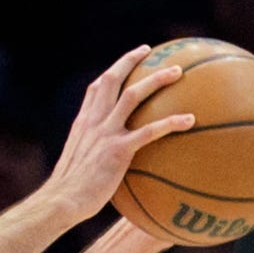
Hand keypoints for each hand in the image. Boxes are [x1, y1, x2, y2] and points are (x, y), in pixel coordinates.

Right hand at [45, 45, 194, 228]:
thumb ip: (93, 156)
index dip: (112, 72)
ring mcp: (106, 133)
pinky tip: (190, 120)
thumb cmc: (70, 193)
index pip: (96, 89)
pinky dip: (171, 122)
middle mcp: (94, 121)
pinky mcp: (119, 150)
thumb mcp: (78, 166)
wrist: (62, 201)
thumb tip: (108, 164)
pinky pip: (150, 131)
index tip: (126, 62)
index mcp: (83, 123)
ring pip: (134, 95)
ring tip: (178, 71)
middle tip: (150, 51)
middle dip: (131, 61)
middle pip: (112, 80)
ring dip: (156, 80)